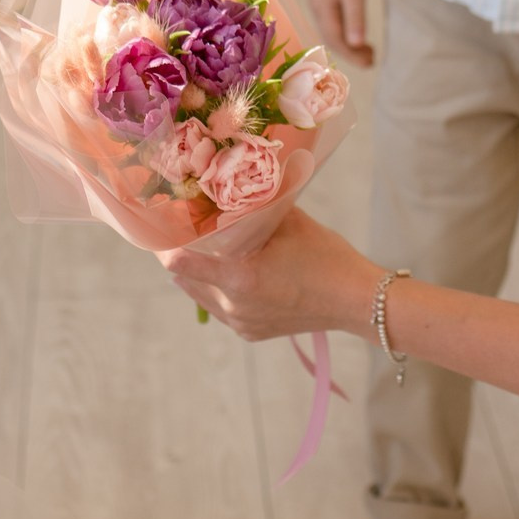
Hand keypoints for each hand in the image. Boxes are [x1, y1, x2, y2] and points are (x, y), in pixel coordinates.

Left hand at [162, 209, 374, 340]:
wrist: (356, 300)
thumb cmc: (326, 257)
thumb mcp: (289, 222)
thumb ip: (256, 207)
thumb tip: (234, 185)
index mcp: (239, 277)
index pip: (178, 262)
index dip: (164, 243)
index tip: (162, 225)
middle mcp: (234, 305)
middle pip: (184, 280)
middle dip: (179, 256)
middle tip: (182, 232)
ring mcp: (241, 323)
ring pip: (201, 296)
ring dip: (198, 274)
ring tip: (203, 251)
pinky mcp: (251, 333)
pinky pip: (221, 309)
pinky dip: (219, 291)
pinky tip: (232, 273)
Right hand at [309, 0, 373, 67]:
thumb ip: (355, 16)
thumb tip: (356, 44)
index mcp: (322, 7)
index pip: (334, 38)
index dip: (351, 54)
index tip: (370, 63)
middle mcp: (318, 7)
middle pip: (332, 38)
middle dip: (351, 52)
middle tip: (372, 61)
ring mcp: (321, 3)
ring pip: (334, 31)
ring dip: (350, 44)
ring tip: (369, 52)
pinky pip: (335, 23)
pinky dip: (348, 33)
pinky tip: (358, 36)